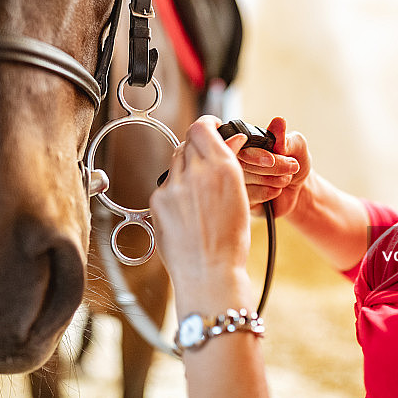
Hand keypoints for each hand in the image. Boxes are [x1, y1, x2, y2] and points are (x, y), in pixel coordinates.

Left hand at [150, 116, 251, 294]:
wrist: (209, 273)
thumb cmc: (230, 242)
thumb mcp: (241, 197)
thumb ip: (230, 166)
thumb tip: (229, 143)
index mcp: (222, 168)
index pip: (202, 127)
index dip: (207, 124)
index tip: (211, 127)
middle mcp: (195, 172)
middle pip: (187, 143)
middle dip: (197, 149)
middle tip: (206, 163)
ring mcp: (173, 186)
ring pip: (175, 163)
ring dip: (186, 169)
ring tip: (198, 194)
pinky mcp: (157, 201)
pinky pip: (166, 185)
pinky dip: (175, 191)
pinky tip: (187, 210)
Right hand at [238, 117, 311, 217]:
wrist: (300, 189)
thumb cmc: (295, 161)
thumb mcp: (297, 146)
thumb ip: (285, 137)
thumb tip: (279, 121)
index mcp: (245, 141)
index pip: (239, 146)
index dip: (255, 155)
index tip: (272, 159)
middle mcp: (235, 158)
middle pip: (241, 164)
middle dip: (271, 168)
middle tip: (292, 167)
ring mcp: (234, 179)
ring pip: (245, 181)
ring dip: (271, 180)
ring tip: (286, 178)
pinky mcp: (239, 197)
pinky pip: (246, 196)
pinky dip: (265, 193)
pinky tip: (276, 190)